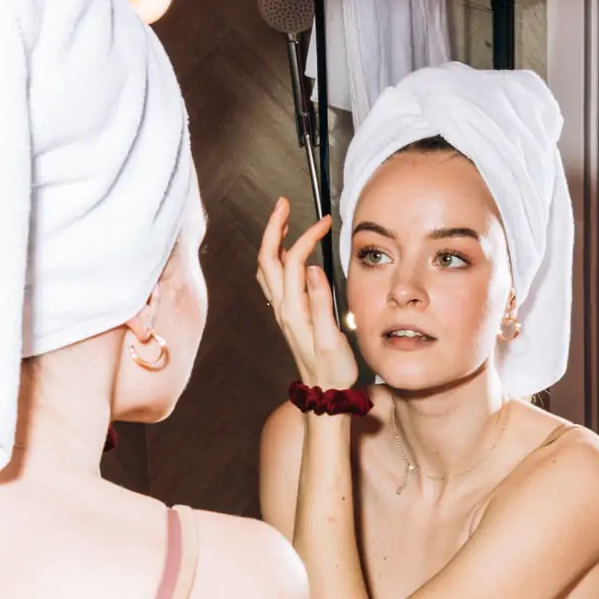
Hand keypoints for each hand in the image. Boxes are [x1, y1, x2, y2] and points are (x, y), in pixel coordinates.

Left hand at [257, 197, 359, 390]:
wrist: (324, 395)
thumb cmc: (332, 369)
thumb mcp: (331, 337)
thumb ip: (321, 301)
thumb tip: (310, 267)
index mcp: (293, 309)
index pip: (293, 260)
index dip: (307, 236)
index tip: (326, 222)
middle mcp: (282, 307)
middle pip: (267, 257)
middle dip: (274, 226)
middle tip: (284, 203)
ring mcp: (282, 311)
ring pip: (266, 267)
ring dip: (272, 240)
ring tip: (284, 220)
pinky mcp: (287, 315)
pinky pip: (272, 280)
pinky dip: (275, 258)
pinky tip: (286, 255)